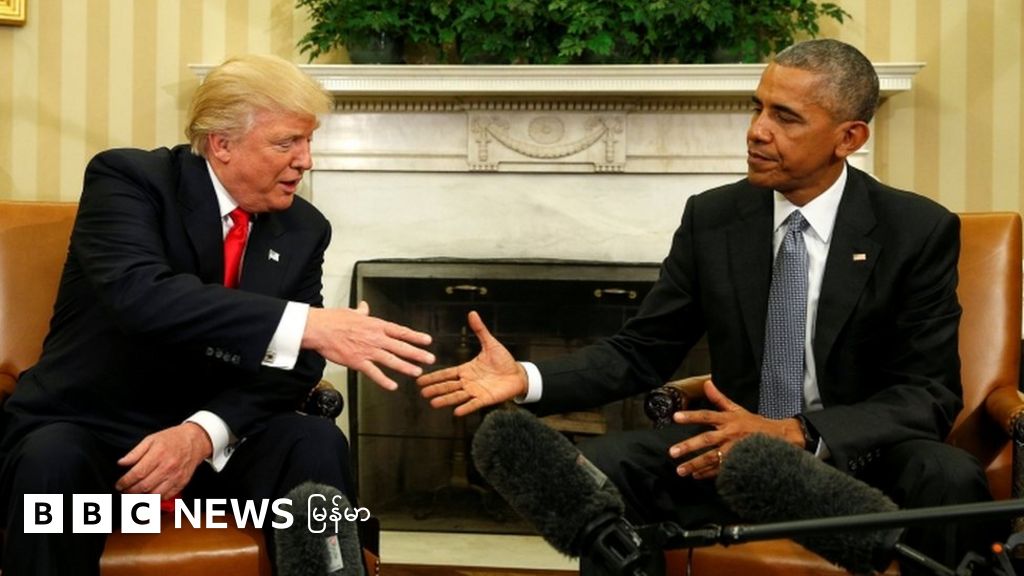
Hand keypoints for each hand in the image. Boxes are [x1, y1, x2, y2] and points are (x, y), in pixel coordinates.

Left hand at [115, 422, 211, 497]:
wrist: (195, 441)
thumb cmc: (172, 439)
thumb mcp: (151, 439)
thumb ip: (135, 452)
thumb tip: (121, 463)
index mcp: (158, 454)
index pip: (137, 473)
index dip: (125, 482)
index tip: (119, 484)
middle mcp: (168, 467)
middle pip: (144, 486)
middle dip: (130, 491)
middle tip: (124, 490)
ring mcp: (176, 476)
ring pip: (154, 494)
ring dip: (141, 497)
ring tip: (135, 493)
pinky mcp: (181, 483)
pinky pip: (166, 496)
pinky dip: (155, 498)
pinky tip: (149, 494)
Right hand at [303, 300, 434, 390]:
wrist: (319, 329)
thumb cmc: (333, 320)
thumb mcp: (351, 312)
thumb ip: (361, 311)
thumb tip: (364, 306)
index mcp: (375, 325)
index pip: (400, 331)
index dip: (415, 336)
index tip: (427, 340)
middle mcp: (375, 338)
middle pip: (401, 346)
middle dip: (417, 353)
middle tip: (430, 359)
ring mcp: (368, 350)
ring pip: (391, 360)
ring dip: (406, 367)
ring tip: (417, 372)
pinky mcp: (357, 362)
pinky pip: (374, 373)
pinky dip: (384, 380)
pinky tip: (393, 386)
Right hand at [417, 311, 527, 416]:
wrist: (518, 374)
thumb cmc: (504, 361)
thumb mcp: (490, 344)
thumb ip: (480, 330)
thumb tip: (472, 313)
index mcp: (466, 369)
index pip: (446, 374)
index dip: (434, 377)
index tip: (421, 381)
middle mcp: (468, 382)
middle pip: (448, 386)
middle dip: (435, 389)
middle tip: (422, 393)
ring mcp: (476, 391)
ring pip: (457, 396)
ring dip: (446, 400)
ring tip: (434, 403)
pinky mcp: (485, 399)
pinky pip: (474, 404)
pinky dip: (465, 407)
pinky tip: (456, 412)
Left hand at [668, 380, 802, 479]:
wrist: (780, 438)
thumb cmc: (754, 424)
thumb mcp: (737, 409)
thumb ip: (719, 398)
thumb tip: (707, 383)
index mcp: (728, 420)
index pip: (707, 415)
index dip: (691, 416)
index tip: (676, 417)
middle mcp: (730, 434)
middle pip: (707, 439)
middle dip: (689, 446)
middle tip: (673, 452)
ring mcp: (734, 449)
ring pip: (713, 457)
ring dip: (696, 464)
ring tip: (681, 470)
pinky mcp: (739, 462)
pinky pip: (721, 469)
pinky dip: (708, 474)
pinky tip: (696, 476)